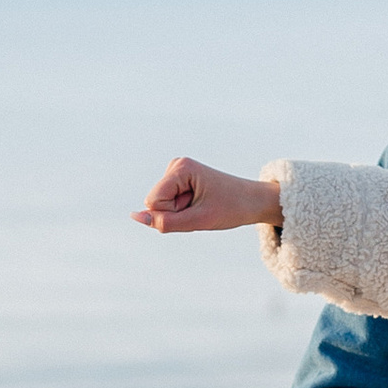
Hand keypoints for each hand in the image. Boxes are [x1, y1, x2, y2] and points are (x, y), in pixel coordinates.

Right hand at [133, 157, 282, 235]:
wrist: (253, 201)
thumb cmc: (230, 209)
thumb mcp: (197, 220)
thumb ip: (164, 222)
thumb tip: (134, 216)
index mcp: (181, 167)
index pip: (154, 201)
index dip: (172, 214)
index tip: (198, 208)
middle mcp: (176, 165)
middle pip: (156, 202)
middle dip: (176, 213)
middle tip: (202, 209)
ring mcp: (177, 171)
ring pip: (161, 205)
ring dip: (181, 212)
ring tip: (203, 206)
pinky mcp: (179, 180)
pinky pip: (167, 204)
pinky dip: (183, 210)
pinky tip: (200, 204)